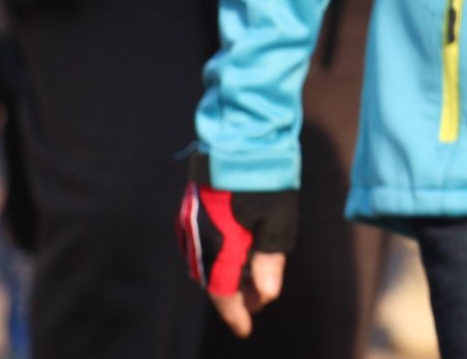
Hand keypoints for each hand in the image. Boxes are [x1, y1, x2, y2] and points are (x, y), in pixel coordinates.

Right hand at [178, 177, 297, 338]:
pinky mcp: (188, 211)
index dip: (236, 313)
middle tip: (259, 300)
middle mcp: (199, 239)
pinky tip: (237, 253)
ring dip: (225, 276)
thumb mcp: (277, 219)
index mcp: (220, 244)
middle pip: (213, 281)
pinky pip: (200, 247)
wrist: (241, 137)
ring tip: (252, 278)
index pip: (223, 293)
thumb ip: (270, 258)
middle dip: (234, 295)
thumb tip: (266, 294)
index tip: (246, 328)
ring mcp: (190, 224)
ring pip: (205, 265)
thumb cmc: (264, 178)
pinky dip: (217, 258)